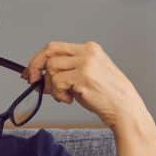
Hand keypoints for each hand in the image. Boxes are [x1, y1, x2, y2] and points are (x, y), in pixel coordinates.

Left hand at [20, 40, 147, 129]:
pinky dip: (58, 94)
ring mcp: (86, 64)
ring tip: (64, 96)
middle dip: (36, 66)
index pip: (56, 47)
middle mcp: (87, 52)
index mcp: (90, 49)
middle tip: (32, 81)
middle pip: (49, 52)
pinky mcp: (83, 77)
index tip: (31, 71)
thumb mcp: (86, 77)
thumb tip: (38, 76)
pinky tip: (70, 100)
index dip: (39, 58)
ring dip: (52, 87)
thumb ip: (65, 72)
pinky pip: (57, 83)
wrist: (124, 108)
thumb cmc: (107, 95)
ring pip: (51, 69)